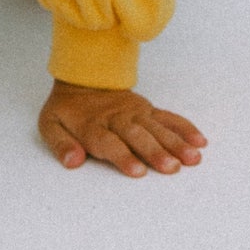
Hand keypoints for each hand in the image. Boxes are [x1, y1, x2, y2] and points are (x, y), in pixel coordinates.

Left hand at [39, 80, 206, 177]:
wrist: (82, 78)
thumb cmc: (67, 109)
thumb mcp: (50, 125)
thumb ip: (60, 144)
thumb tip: (72, 162)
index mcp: (92, 126)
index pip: (109, 143)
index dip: (124, 157)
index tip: (138, 171)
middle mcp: (117, 119)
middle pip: (138, 136)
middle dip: (155, 152)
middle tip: (171, 167)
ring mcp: (135, 113)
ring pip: (157, 128)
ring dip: (176, 143)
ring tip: (193, 158)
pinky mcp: (148, 109)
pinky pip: (168, 118)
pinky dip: (184, 128)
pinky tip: (199, 142)